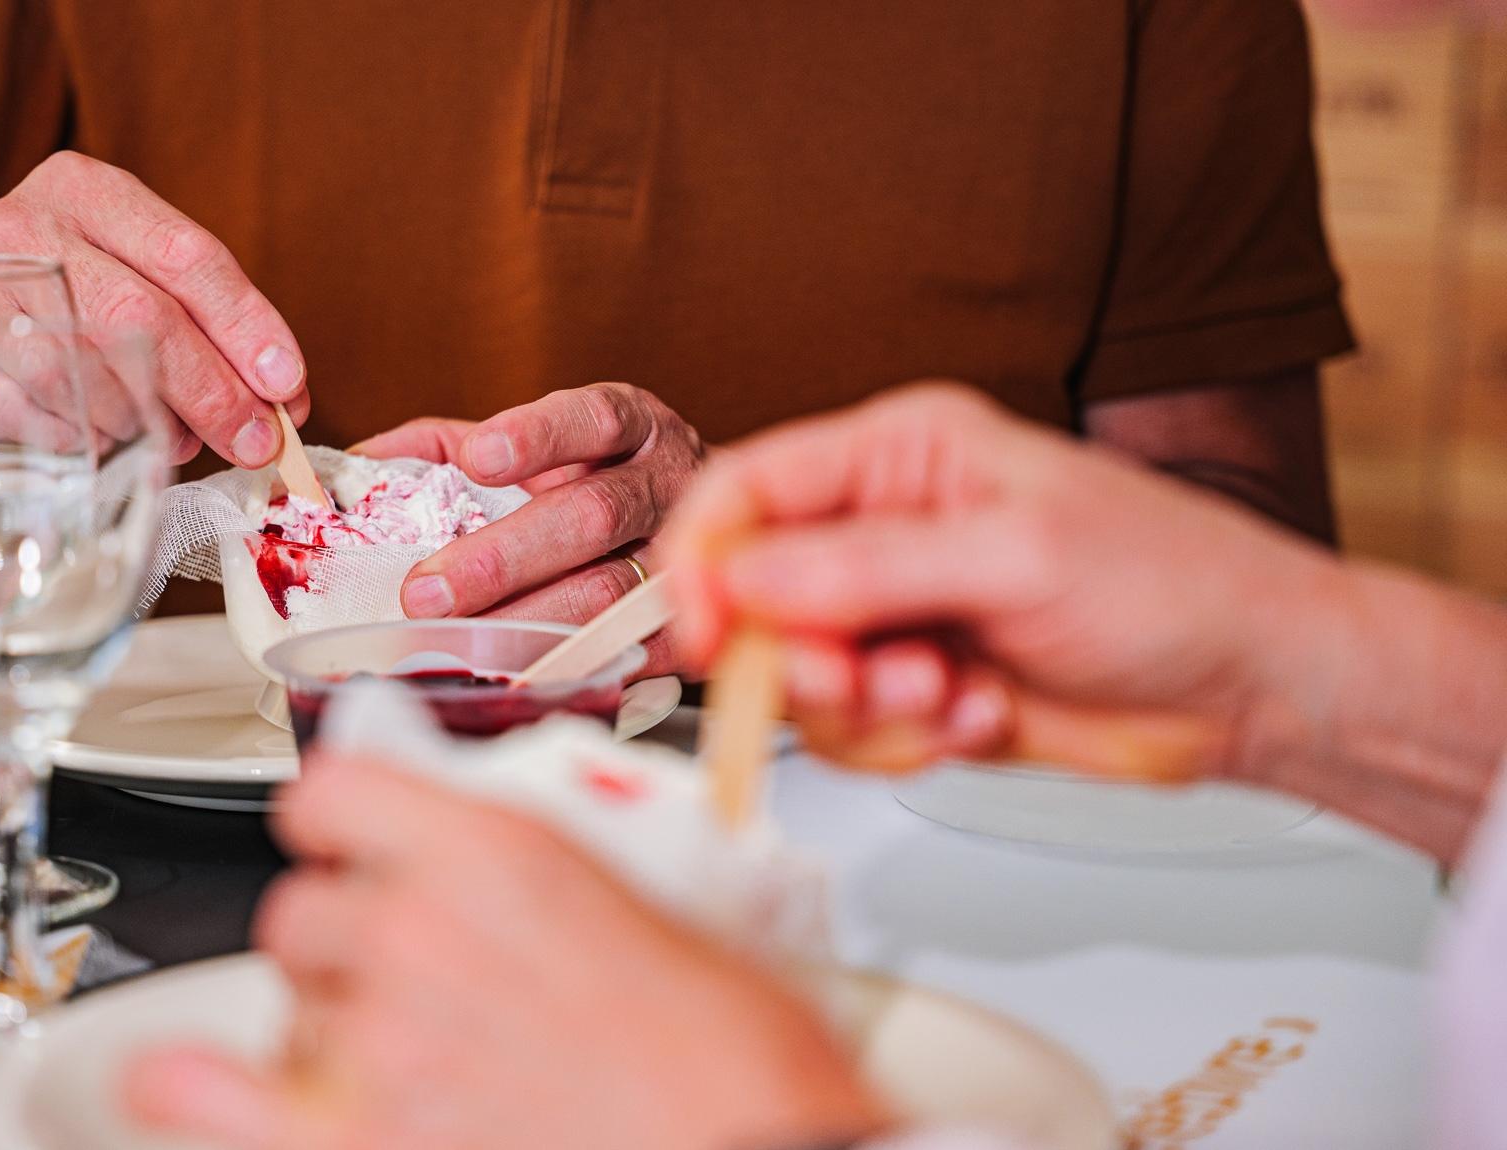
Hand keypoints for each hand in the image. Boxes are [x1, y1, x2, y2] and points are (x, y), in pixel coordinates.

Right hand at [0, 151, 309, 466]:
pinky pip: (40, 418)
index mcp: (84, 188)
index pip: (185, 255)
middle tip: (255, 441)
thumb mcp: (144, 270)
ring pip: (87, 376)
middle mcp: (22, 227)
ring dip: (145, 422)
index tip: (287, 383)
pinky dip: (88, 440)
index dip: (245, 324)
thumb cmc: (81, 288)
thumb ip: (214, 323)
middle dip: (209, 389)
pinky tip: (106, 438)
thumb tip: (283, 398)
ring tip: (171, 436)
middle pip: (137, 316)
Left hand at [124, 754, 884, 1149]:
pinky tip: (187, 1084)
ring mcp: (384, 1045)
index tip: (349, 837)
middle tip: (404, 971)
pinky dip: (193, 1091)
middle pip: (299, 910)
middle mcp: (420, 935)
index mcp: (496, 854)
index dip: (338, 817)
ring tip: (396, 1057)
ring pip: (286, 1006)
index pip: (334, 791)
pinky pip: (219, 1102)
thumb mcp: (661, 906)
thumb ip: (549, 868)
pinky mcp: (362, 1141)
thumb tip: (492, 858)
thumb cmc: (736, 1059)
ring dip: (325, 1024)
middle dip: (342, 938)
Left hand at [355, 383, 703, 660]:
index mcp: (629, 426)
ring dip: (526, 623)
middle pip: (592, 515)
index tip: (479, 457)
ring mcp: (686, 555)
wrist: (714, 529)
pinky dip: (573, 666)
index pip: (591, 418)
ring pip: (611, 592)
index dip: (538, 436)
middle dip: (503, 558)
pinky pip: (635, 650)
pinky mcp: (689, 620)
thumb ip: (447, 447)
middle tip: (424, 592)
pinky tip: (516, 680)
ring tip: (454, 647)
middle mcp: (666, 483)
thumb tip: (356, 468)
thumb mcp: (535, 446)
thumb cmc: (596, 483)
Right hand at [659, 384, 1348, 783]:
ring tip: (947, 696)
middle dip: (796, 655)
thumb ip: (869, 568)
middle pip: (754, 597)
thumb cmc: (1172, 582)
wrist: (1256, 684)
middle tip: (860, 680)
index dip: (702, 561)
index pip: (746, 490)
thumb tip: (744, 578)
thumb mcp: (1016, 556)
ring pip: (796, 678)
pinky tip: (979, 717)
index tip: (704, 634)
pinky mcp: (920, 688)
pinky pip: (854, 733)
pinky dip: (905, 742)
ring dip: (865, 709)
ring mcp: (900, 614)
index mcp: (901, 455)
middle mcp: (885, 529)